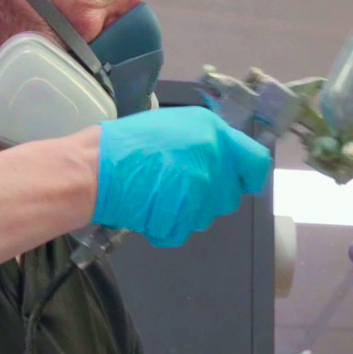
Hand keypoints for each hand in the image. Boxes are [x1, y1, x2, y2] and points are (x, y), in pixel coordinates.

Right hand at [92, 106, 272, 246]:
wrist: (96, 168)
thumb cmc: (130, 143)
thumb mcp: (178, 124)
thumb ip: (208, 140)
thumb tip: (226, 158)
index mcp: (215, 135)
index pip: (256, 162)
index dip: (249, 173)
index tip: (241, 179)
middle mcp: (214, 164)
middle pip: (230, 195)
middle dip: (210, 194)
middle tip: (180, 183)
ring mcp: (200, 194)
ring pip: (207, 215)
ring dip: (189, 210)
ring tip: (160, 192)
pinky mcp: (183, 219)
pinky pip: (184, 229)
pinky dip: (168, 225)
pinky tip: (151, 207)